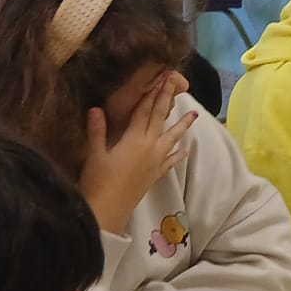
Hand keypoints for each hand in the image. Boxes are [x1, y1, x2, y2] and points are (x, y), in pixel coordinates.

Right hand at [79, 73, 194, 235]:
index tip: (159, 78)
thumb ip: (97, 131)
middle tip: (175, 82)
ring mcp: (155, 161)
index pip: (144, 110)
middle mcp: (149, 147)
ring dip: (182, 125)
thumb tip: (95, 107)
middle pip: (159, 118)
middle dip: (166, 99)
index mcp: (134, 139)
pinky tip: (186, 150)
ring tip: (195, 114)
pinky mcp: (155, 175)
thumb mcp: (94, 155)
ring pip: (171, 138)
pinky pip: (171, 161)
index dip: (151, 93)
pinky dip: (178, 154)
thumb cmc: (98, 183)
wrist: (108, 212)